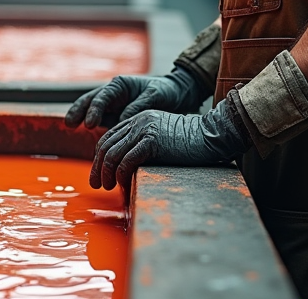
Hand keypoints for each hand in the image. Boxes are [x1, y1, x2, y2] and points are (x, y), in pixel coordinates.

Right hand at [64, 68, 206, 129]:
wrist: (177, 96)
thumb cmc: (167, 92)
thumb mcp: (155, 96)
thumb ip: (138, 106)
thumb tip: (122, 120)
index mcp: (120, 85)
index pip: (103, 96)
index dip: (94, 109)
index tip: (89, 123)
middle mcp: (112, 95)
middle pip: (90, 101)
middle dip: (78, 110)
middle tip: (69, 123)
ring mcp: (111, 107)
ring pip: (91, 111)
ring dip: (79, 118)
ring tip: (69, 127)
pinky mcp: (114, 119)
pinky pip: (101, 125)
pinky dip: (95, 133)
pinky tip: (90, 144)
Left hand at [88, 98, 250, 190]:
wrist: (211, 135)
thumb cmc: (191, 143)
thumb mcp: (162, 139)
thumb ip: (145, 146)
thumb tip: (128, 167)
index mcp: (138, 119)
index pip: (109, 137)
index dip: (100, 156)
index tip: (99, 173)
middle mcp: (138, 121)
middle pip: (106, 144)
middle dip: (98, 166)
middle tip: (96, 184)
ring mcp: (144, 129)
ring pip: (113, 153)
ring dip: (106, 173)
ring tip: (107, 187)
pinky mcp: (152, 141)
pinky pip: (127, 160)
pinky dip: (121, 175)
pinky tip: (122, 185)